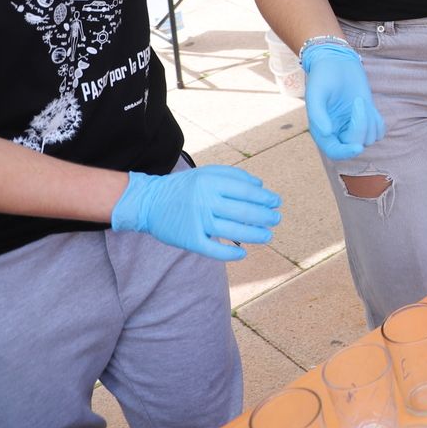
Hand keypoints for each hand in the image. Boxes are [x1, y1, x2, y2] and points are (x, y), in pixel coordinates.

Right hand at [111, 165, 280, 260]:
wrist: (149, 202)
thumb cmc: (185, 187)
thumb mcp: (207, 173)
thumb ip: (234, 176)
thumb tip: (261, 187)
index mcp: (211, 182)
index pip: (246, 191)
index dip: (265, 198)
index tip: (276, 203)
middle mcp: (205, 200)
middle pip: (244, 211)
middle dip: (265, 217)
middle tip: (276, 219)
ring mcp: (197, 221)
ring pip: (234, 231)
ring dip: (255, 234)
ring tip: (268, 235)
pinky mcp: (190, 239)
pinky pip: (214, 250)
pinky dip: (230, 254)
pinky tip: (242, 253)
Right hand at [302, 43, 385, 159]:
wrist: (337, 62)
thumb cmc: (323, 76)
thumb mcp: (316, 93)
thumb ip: (318, 114)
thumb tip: (327, 133)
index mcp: (322, 130)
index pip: (335, 152)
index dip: (346, 153)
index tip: (358, 147)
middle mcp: (338, 132)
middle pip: (355, 144)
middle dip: (361, 125)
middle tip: (358, 101)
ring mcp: (353, 126)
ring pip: (370, 138)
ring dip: (369, 120)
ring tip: (360, 100)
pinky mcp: (367, 119)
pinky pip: (379, 131)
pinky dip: (377, 121)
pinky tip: (369, 106)